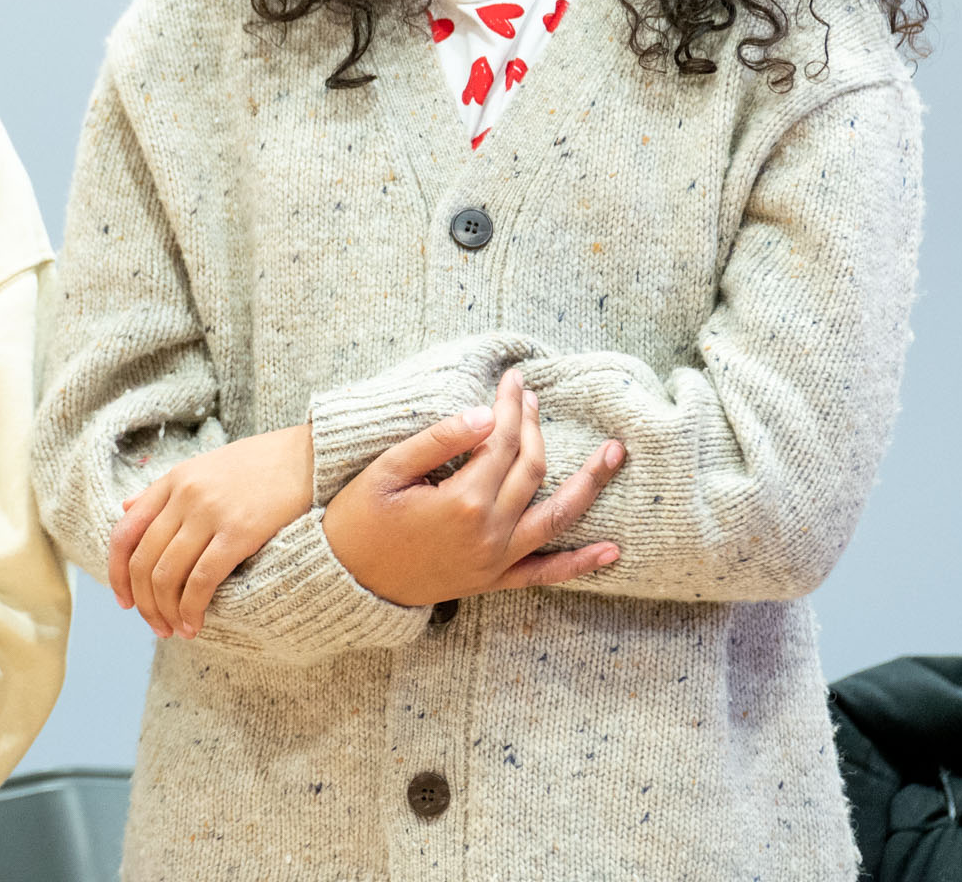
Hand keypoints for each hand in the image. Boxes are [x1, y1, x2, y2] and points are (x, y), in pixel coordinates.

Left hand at [109, 423, 312, 638]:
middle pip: (143, 562)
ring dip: (166, 612)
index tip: (126, 601)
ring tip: (176, 630)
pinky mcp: (238, 532)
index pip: (125, 533)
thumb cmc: (260, 464)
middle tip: (156, 626)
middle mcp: (184, 495)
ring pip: (167, 575)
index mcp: (173, 480)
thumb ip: (163, 491)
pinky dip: (191, 609)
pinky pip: (201, 580)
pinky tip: (195, 624)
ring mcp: (209, 513)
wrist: (310, 455)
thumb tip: (124, 507)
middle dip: (145, 603)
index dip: (117, 574)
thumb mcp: (203, 467)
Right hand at [323, 368, 623, 607]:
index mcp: (462, 501)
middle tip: (534, 397)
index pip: (501, 442)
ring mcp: (495, 561)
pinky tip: (612, 551)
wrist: (345, 579)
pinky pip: (546, 575)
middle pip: (532, 469)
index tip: (514, 379)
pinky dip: (580, 564)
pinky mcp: (493, 581)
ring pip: (556, 518)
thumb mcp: (387, 470)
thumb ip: (438, 440)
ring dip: (589, 486)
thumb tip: (484, 414)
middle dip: (537, 427)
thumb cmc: (359, 518)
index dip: (511, 407)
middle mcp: (488, 533)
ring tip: (616, 456)